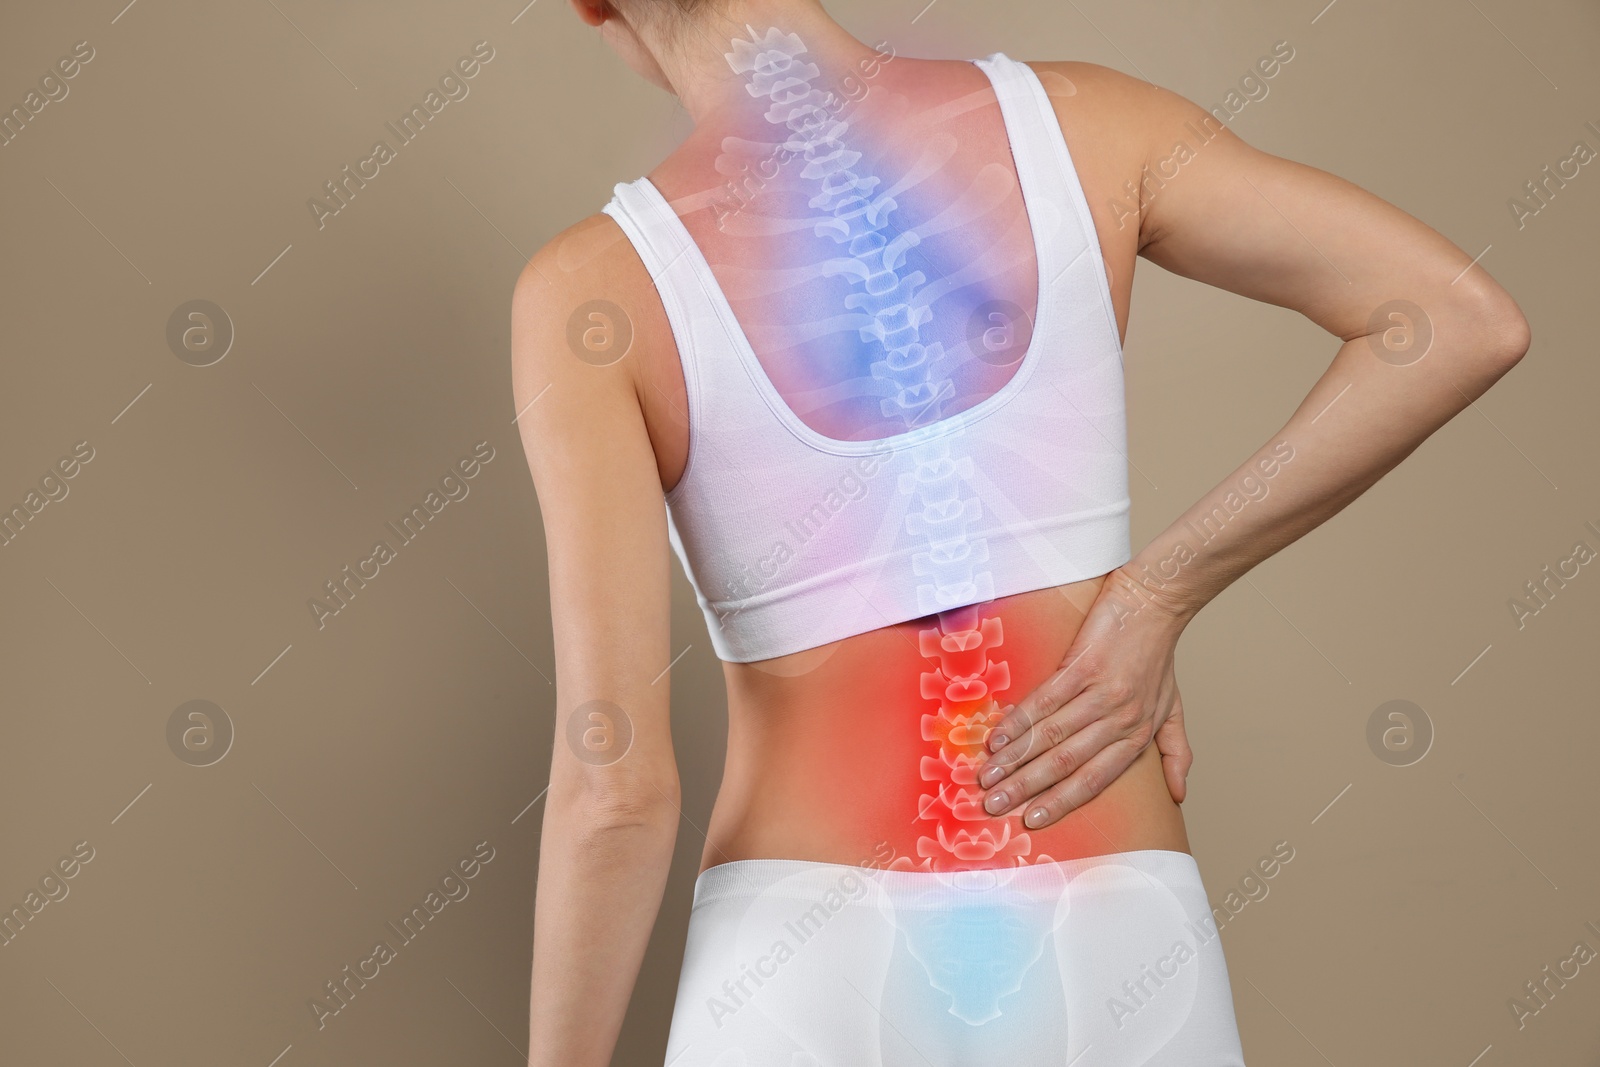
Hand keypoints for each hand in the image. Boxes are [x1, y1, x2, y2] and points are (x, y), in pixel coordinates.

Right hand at [977, 567, 1194, 828]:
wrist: (1154, 602)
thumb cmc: (1158, 656)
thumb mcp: (1173, 709)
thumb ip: (1176, 752)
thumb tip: (1178, 796)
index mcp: (1138, 736)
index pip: (1095, 779)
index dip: (1061, 802)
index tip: (1031, 820)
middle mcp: (1120, 719)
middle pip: (1066, 763)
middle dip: (1026, 788)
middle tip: (994, 805)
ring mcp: (1101, 692)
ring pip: (1051, 735)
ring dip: (1015, 759)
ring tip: (987, 775)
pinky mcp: (1083, 665)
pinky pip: (1046, 700)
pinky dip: (1019, 721)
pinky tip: (998, 737)